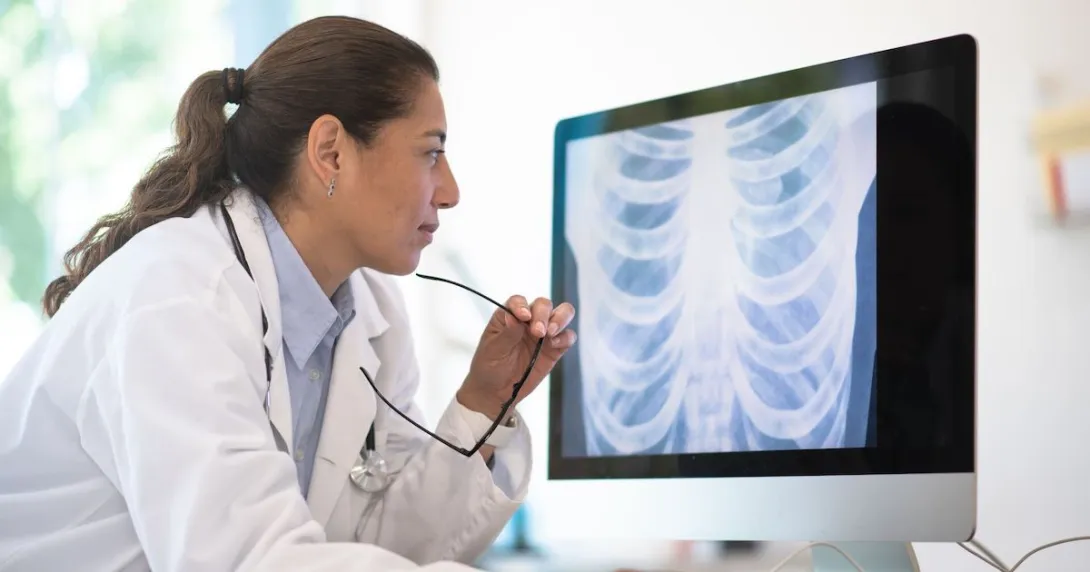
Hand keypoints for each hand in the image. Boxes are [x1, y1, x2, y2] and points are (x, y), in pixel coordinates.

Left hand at [458, 295, 576, 419]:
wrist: (496, 391)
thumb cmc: (489, 366)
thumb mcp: (493, 350)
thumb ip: (507, 334)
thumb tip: (517, 317)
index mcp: (509, 316)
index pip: (519, 301)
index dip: (523, 306)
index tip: (524, 317)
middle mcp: (528, 320)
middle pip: (543, 304)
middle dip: (543, 315)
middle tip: (538, 332)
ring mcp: (543, 334)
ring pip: (561, 314)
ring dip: (560, 319)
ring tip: (551, 333)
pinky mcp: (554, 349)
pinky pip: (568, 337)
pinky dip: (566, 337)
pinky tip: (555, 345)